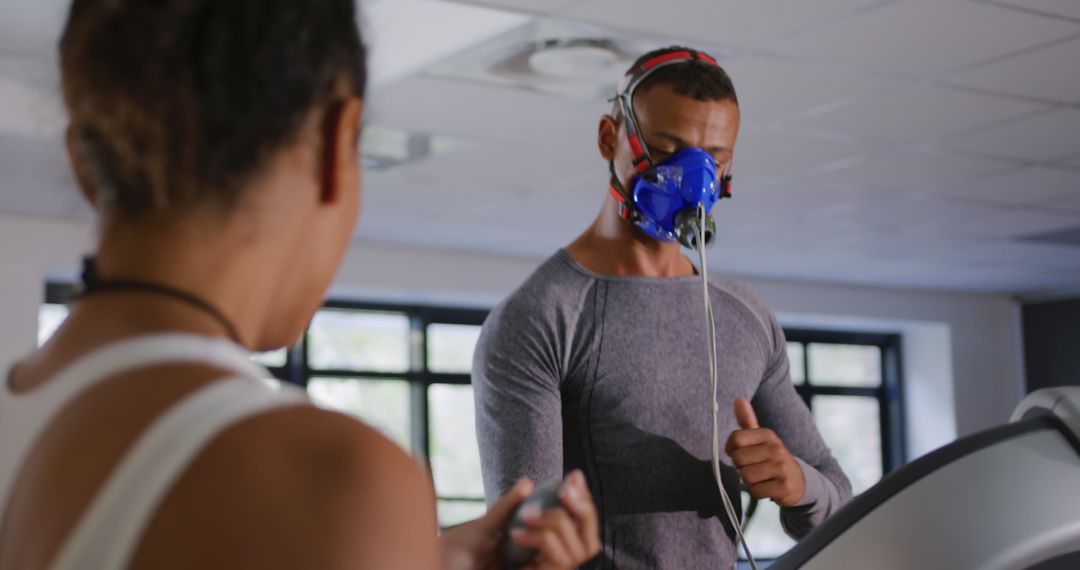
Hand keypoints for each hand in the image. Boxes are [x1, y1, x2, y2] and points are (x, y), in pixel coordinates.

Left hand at [439, 471, 599, 569]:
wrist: (432, 564)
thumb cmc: (456, 554)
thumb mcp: (486, 527)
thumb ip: (508, 508)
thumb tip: (528, 482)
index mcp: (536, 551)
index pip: (573, 529)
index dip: (581, 504)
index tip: (574, 476)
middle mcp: (542, 564)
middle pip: (585, 544)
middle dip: (583, 512)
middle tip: (568, 488)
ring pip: (575, 553)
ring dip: (558, 524)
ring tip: (529, 514)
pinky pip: (557, 563)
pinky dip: (542, 540)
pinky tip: (516, 532)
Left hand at [725, 398, 804, 506]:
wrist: (799, 481)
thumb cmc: (772, 458)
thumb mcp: (762, 439)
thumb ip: (747, 420)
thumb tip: (738, 399)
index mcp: (768, 434)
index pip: (735, 439)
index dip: (731, 450)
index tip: (740, 453)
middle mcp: (776, 448)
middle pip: (738, 459)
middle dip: (741, 467)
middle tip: (754, 467)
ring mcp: (782, 467)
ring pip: (746, 476)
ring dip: (749, 481)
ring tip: (761, 477)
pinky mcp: (784, 487)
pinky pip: (756, 491)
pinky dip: (758, 492)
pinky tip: (768, 487)